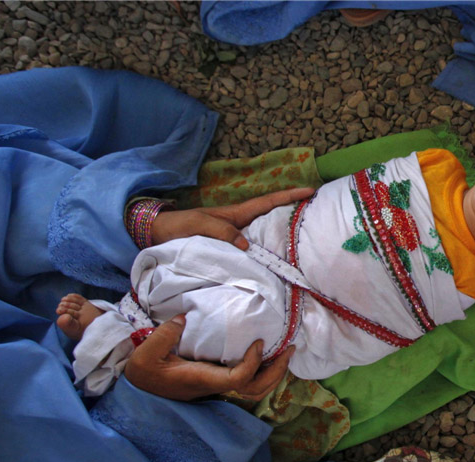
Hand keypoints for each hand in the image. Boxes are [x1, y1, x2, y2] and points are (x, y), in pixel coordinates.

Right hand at [124, 314, 292, 400]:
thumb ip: (165, 335)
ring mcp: (219, 385)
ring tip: (286, 352)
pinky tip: (269, 353)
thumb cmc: (145, 371)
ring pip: (256, 390)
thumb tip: (184, 318)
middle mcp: (216, 386)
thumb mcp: (147, 353)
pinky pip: (249, 380)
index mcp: (203, 379)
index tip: (258, 342)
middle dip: (277, 372)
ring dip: (274, 373)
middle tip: (290, 349)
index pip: (239, 378)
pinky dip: (264, 370)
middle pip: (256, 390)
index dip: (254, 363)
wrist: (141, 386)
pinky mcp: (219, 380)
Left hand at [151, 187, 314, 248]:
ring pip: (265, 232)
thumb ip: (221, 232)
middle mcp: (239, 224)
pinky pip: (255, 248)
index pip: (267, 202)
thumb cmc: (178, 226)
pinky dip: (268, 249)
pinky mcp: (230, 249)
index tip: (309, 190)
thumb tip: (246, 244)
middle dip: (293, 212)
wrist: (158, 233)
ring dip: (283, 232)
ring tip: (304, 236)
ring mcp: (236, 236)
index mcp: (235, 214)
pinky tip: (276, 257)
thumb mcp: (198, 225)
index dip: (288, 196)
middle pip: (271, 216)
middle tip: (316, 214)